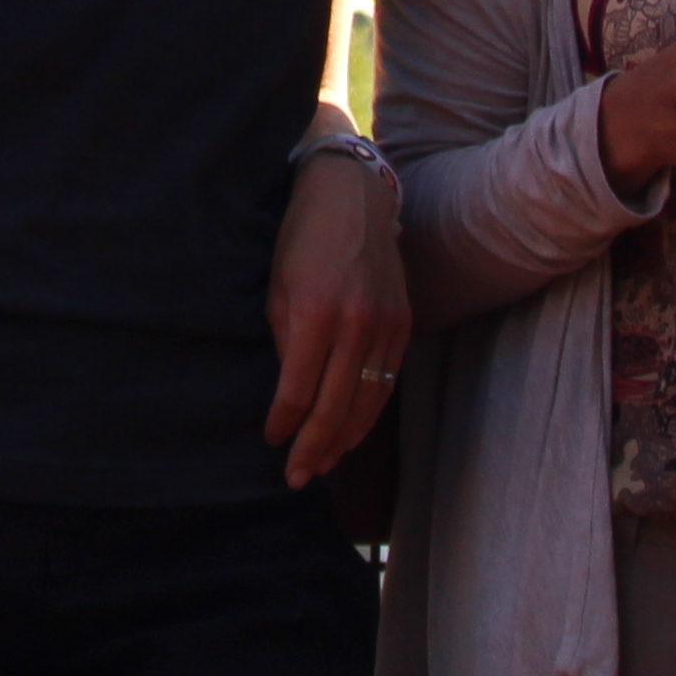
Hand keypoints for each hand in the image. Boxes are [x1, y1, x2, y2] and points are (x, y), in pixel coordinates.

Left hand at [261, 148, 409, 488]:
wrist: (354, 198)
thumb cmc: (303, 239)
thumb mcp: (278, 288)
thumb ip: (285, 343)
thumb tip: (288, 396)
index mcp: (316, 314)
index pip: (298, 390)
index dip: (284, 425)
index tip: (271, 442)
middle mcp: (355, 326)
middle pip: (335, 408)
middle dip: (314, 449)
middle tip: (297, 478)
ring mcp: (385, 328)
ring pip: (366, 404)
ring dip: (343, 440)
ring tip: (323, 465)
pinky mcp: (403, 327)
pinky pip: (387, 384)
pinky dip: (367, 414)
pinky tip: (351, 432)